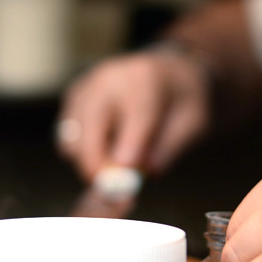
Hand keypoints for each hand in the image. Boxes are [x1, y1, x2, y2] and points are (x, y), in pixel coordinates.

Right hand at [56, 46, 210, 181]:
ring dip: (91, 160)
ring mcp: (87, 86)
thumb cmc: (182, 98)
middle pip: (91, 125)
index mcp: (146, 79)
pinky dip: (82, 152)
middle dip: (98, 163)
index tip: (127, 171)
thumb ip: (171, 147)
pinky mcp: (74, 97)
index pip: (137, 113)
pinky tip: (108, 149)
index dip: (130, 144)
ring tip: (120, 163)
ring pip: (73, 137)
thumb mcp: (194, 122)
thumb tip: (147, 172)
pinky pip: (68, 136)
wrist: (167, 71)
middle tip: (114, 190)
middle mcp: (110, 78)